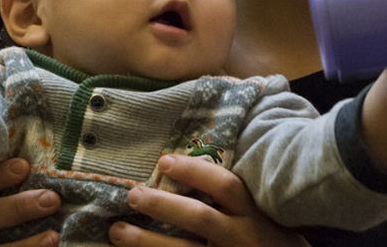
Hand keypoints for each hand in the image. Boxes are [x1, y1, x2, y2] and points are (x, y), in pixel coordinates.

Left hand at [109, 155, 307, 246]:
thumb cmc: (269, 236)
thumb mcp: (261, 209)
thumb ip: (234, 190)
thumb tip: (204, 150)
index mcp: (252, 211)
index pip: (225, 185)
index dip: (194, 171)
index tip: (164, 161)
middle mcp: (240, 235)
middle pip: (199, 217)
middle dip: (163, 205)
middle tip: (132, 193)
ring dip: (147, 241)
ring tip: (117, 230)